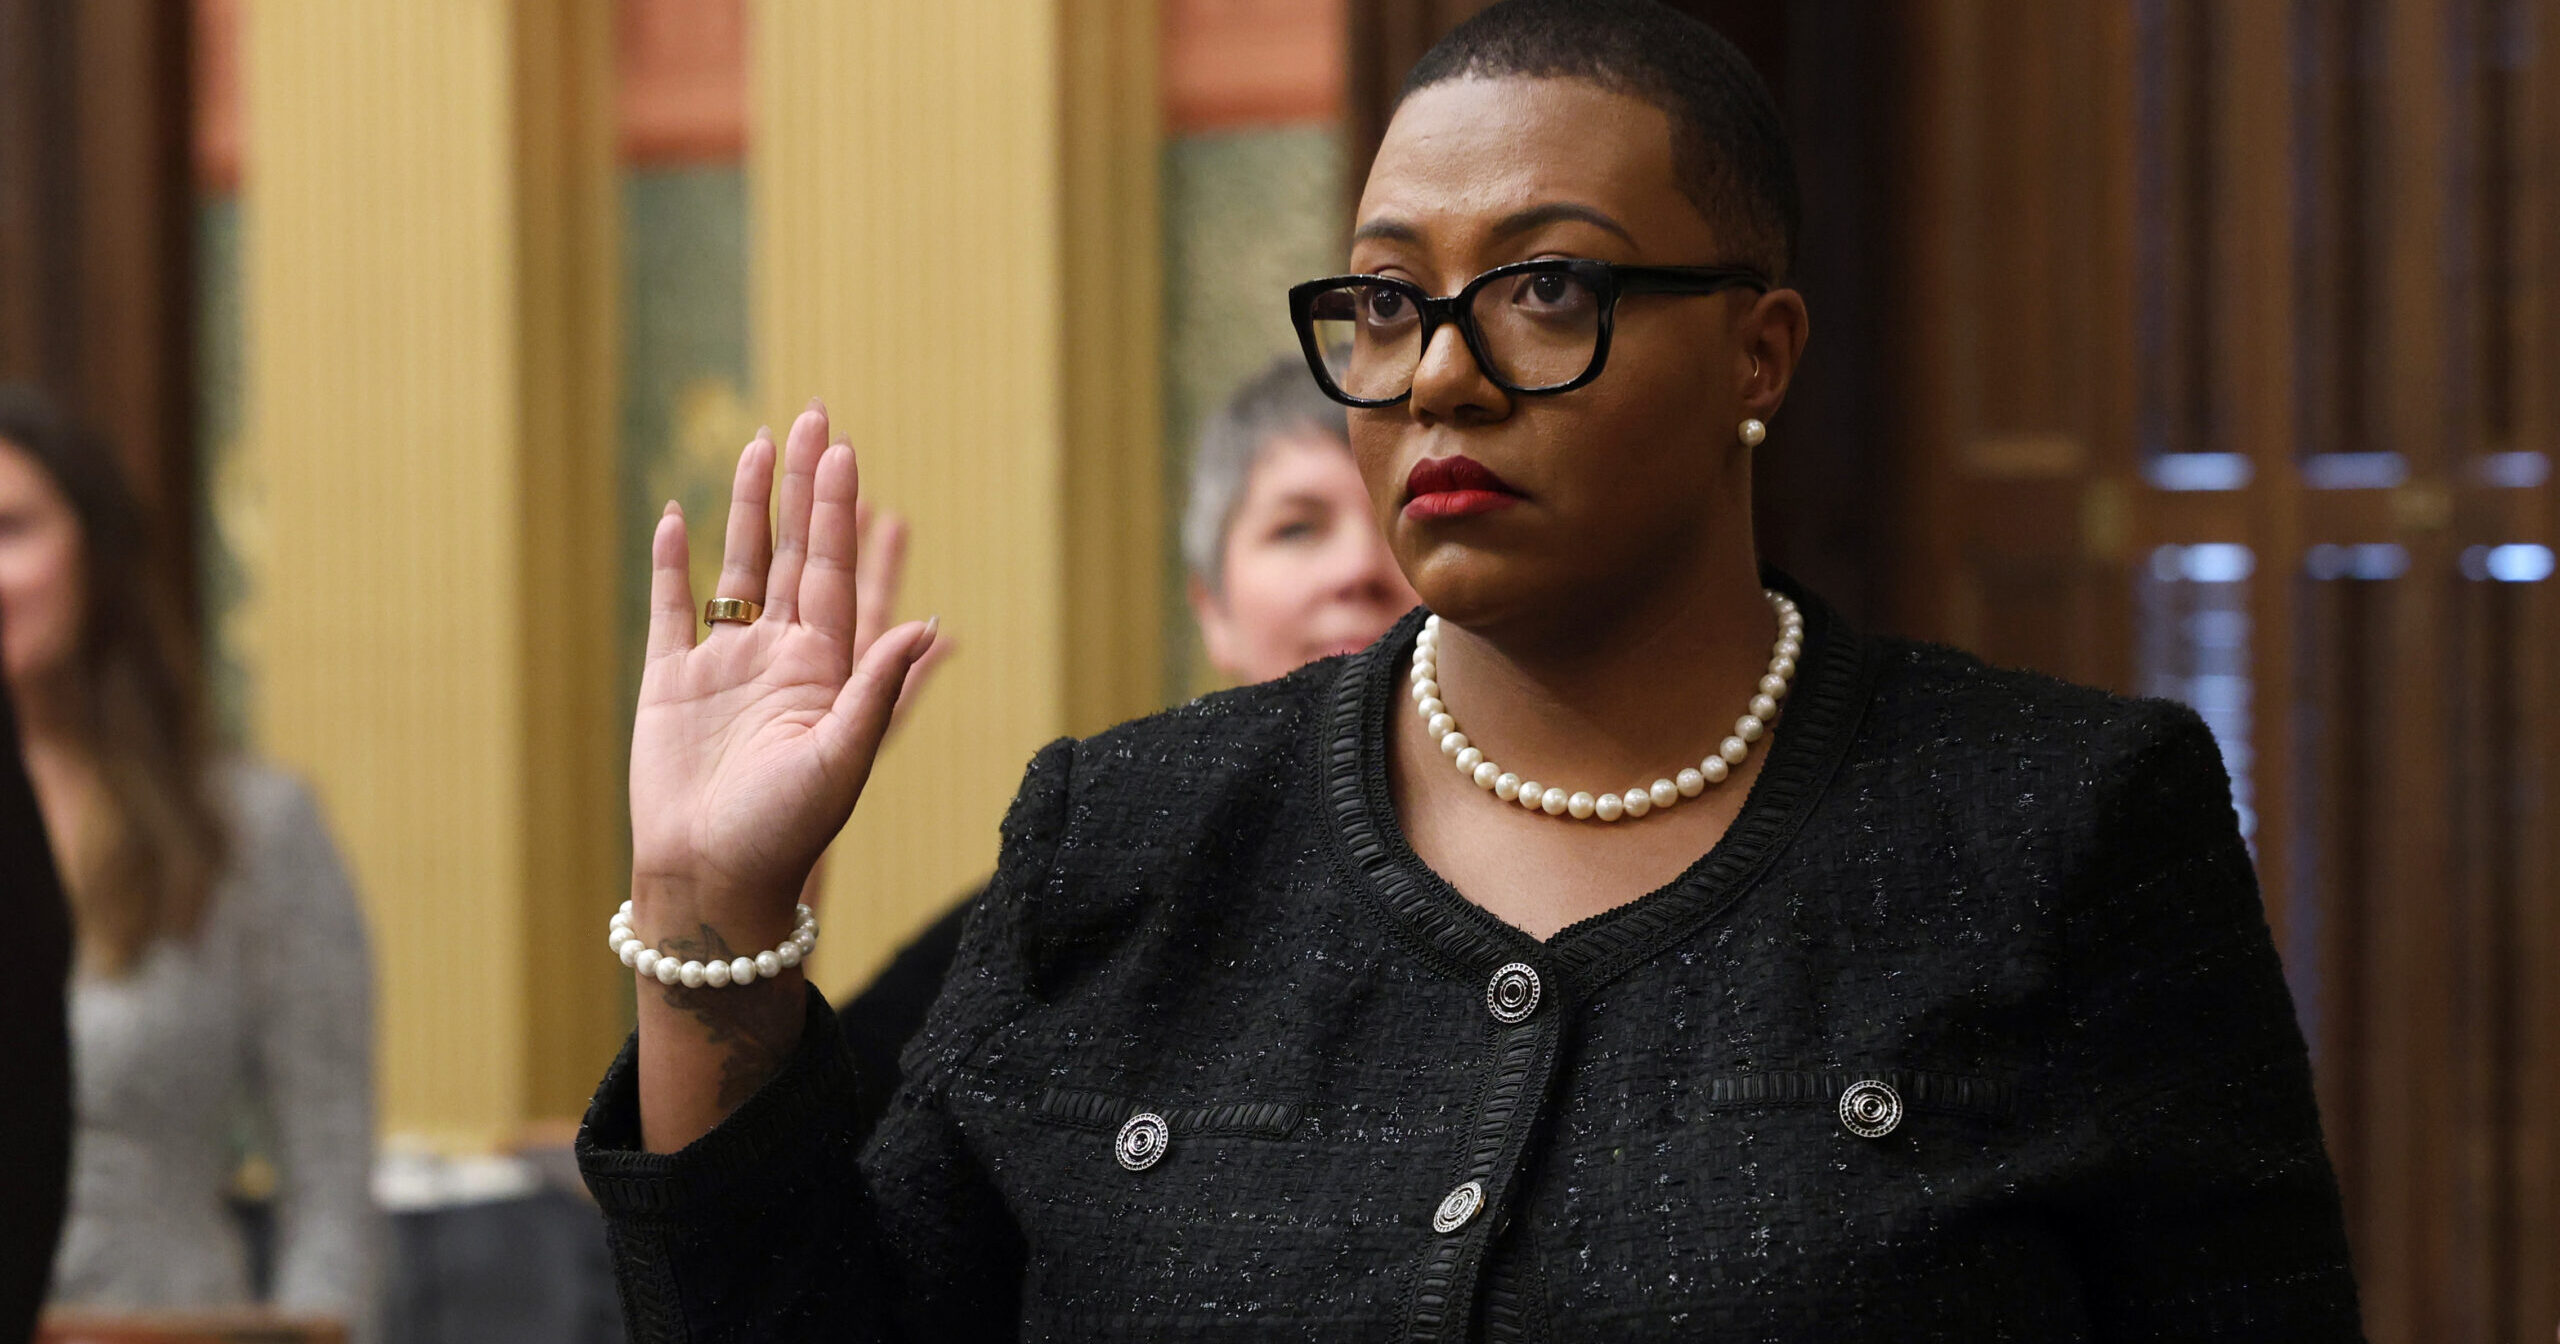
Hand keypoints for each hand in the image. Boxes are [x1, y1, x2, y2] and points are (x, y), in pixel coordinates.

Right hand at [629, 403, 939, 928]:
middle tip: (813, 416)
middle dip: (802, 486)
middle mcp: (776, 657)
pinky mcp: (668, 684)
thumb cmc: (785, 833)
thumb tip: (927, 624)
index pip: (831, 570)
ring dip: (745, 508)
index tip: (844, 450)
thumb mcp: (844, 760)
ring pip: (735, 567)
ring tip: (758, 444)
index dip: (837, 509)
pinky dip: (673, 564)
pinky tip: (677, 515)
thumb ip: (877, 689)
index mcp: (822, 670)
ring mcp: (720, 667)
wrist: (712, 883)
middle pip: (789, 551)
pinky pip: (671, 610)